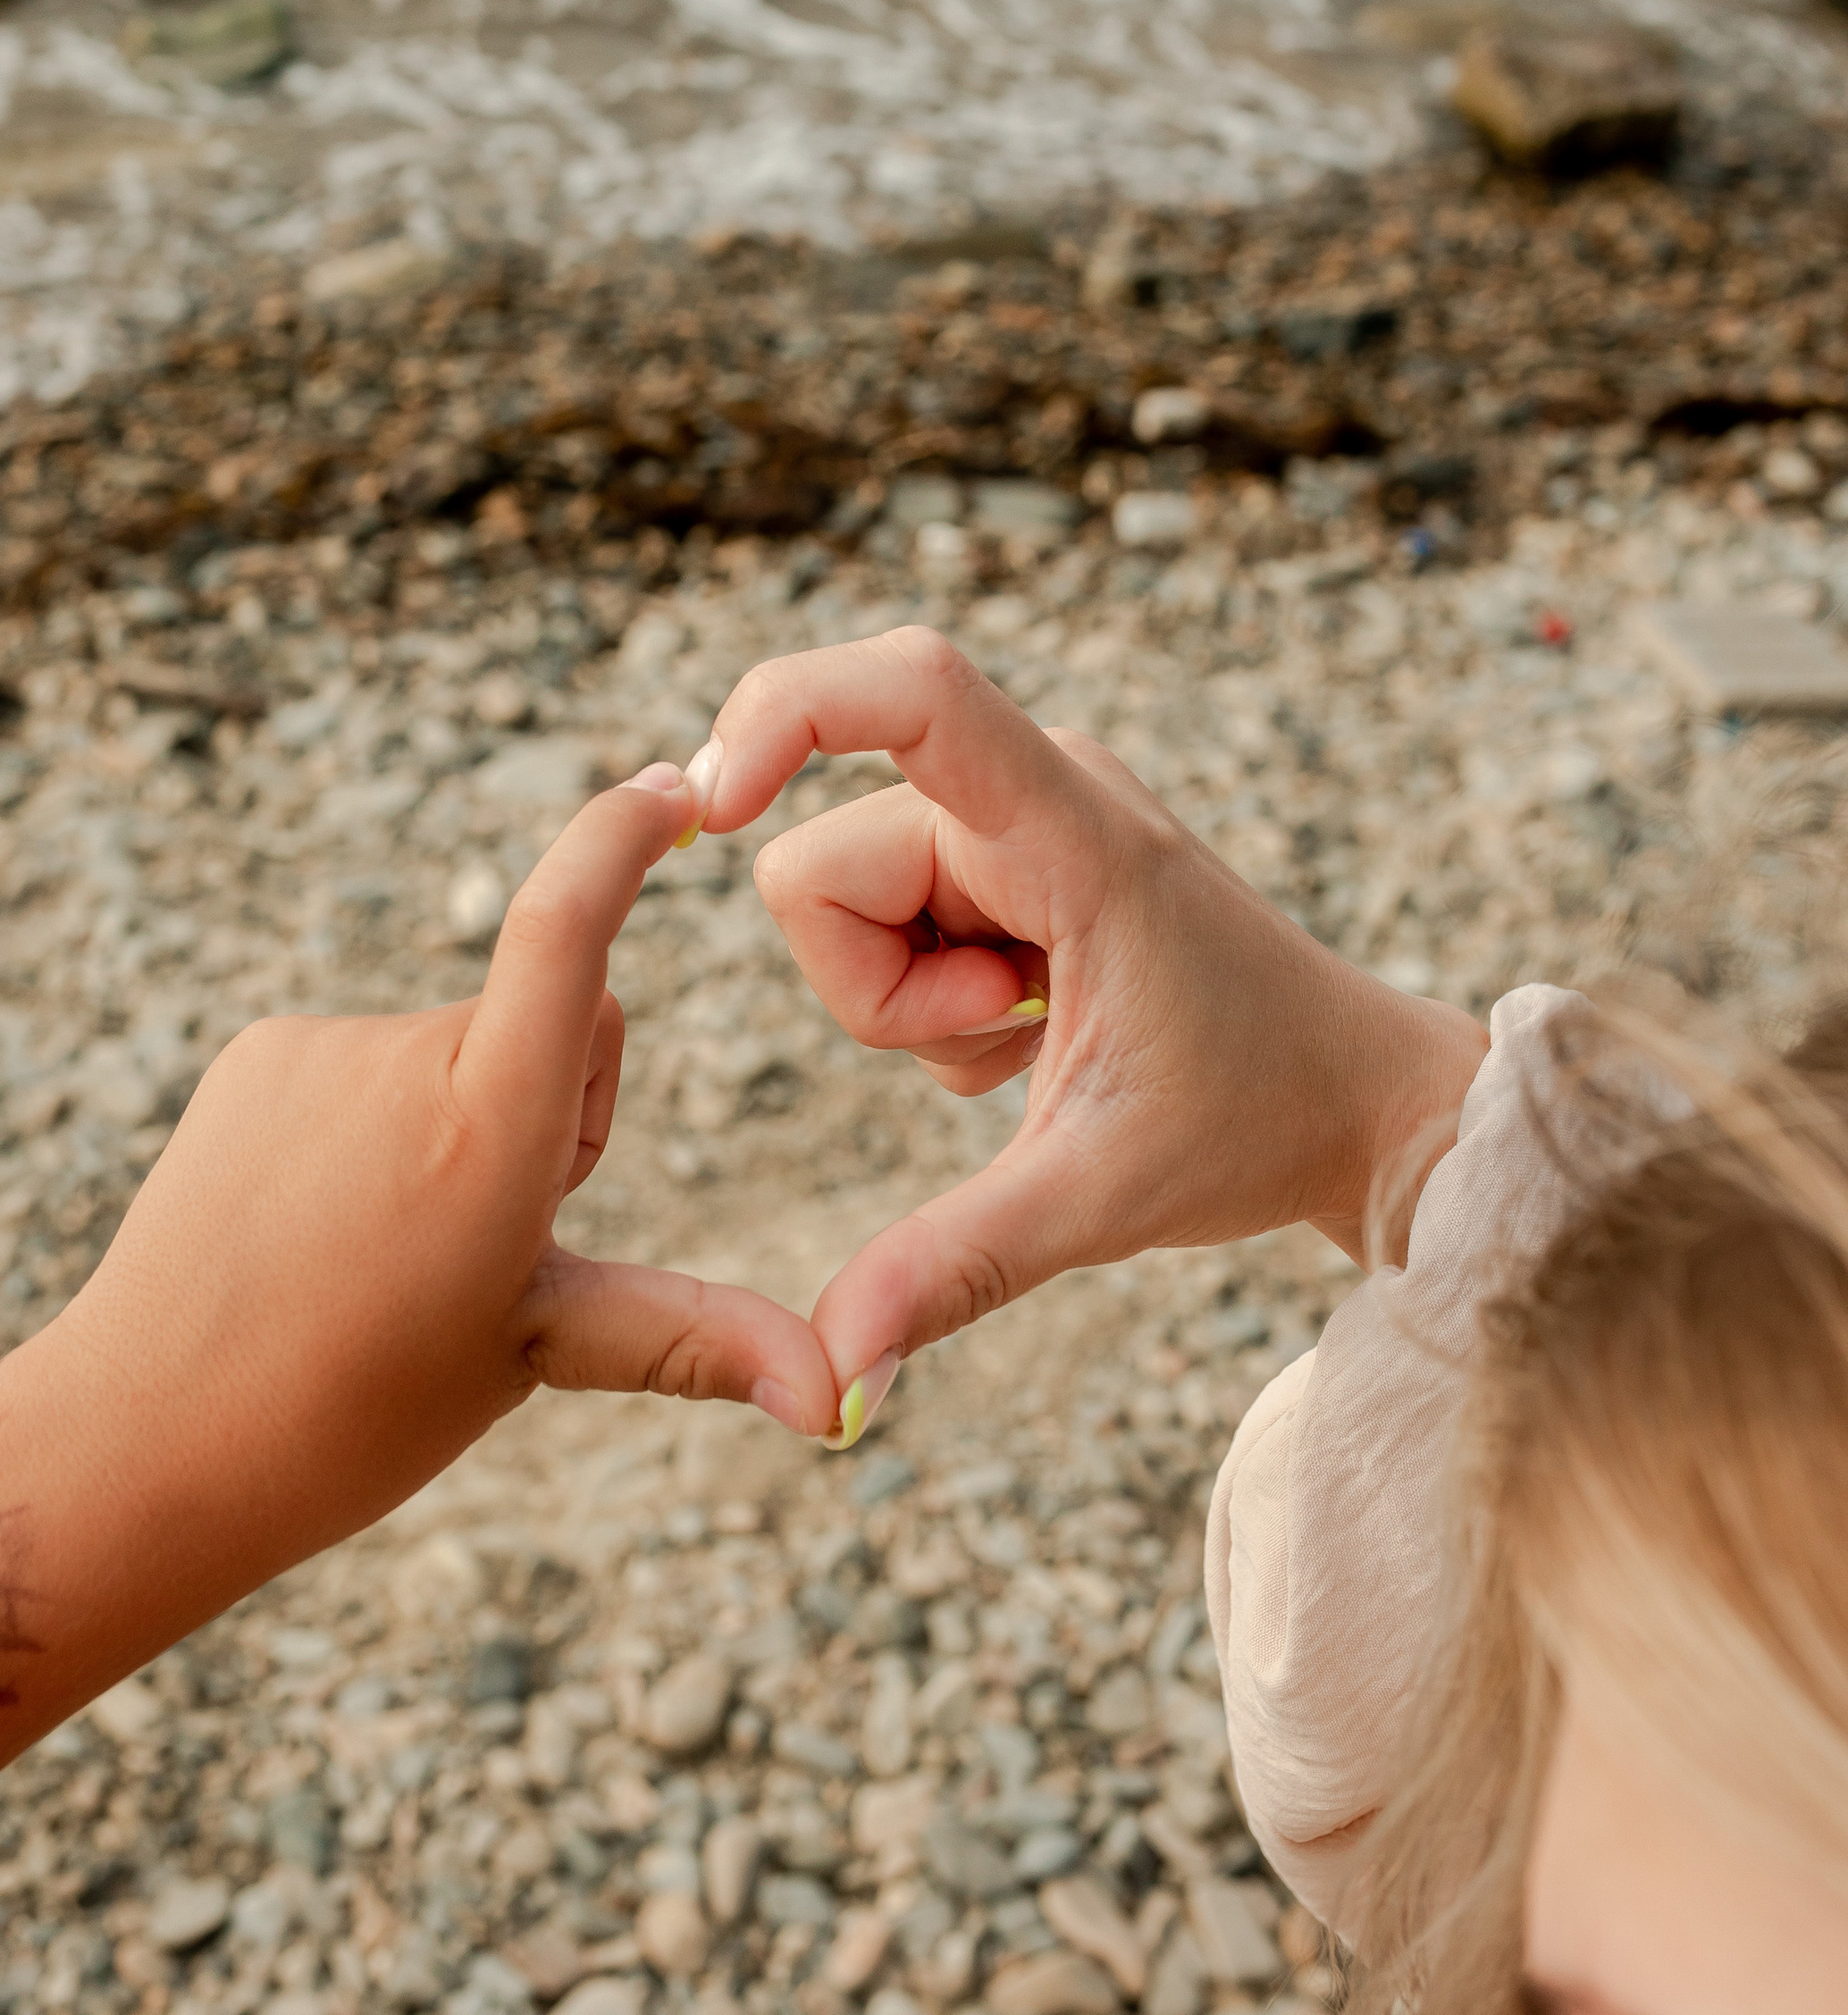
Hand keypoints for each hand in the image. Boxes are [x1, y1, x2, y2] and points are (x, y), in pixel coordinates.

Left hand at [56, 758, 841, 1604]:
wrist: (143, 1439)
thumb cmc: (357, 1412)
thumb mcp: (540, 1351)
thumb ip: (697, 1339)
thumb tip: (841, 1399)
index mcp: (491, 1127)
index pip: (567, 929)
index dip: (617, 840)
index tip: (669, 786)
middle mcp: (407, 1059)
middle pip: (547, 1023)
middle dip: (546, 1102)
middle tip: (478, 1246)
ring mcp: (322, 1047)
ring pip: (454, 1048)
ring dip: (450, 1120)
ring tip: (378, 1250)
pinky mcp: (259, 1052)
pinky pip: (363, 1060)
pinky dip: (366, 1122)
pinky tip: (314, 1221)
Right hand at [689, 631, 1486, 1429]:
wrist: (1353, 1100)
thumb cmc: (1255, 1122)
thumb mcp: (1101, 1199)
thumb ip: (954, 1264)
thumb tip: (831, 1372)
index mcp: (1073, 831)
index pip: (914, 689)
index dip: (787, 709)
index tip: (708, 796)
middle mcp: (1033, 789)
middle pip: (820, 867)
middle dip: (874, 993)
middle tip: (1013, 1037)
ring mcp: (1016, 816)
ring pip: (839, 903)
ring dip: (908, 1003)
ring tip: (1034, 1034)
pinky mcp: (1004, 853)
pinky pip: (883, 921)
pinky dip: (933, 1000)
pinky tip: (1034, 1025)